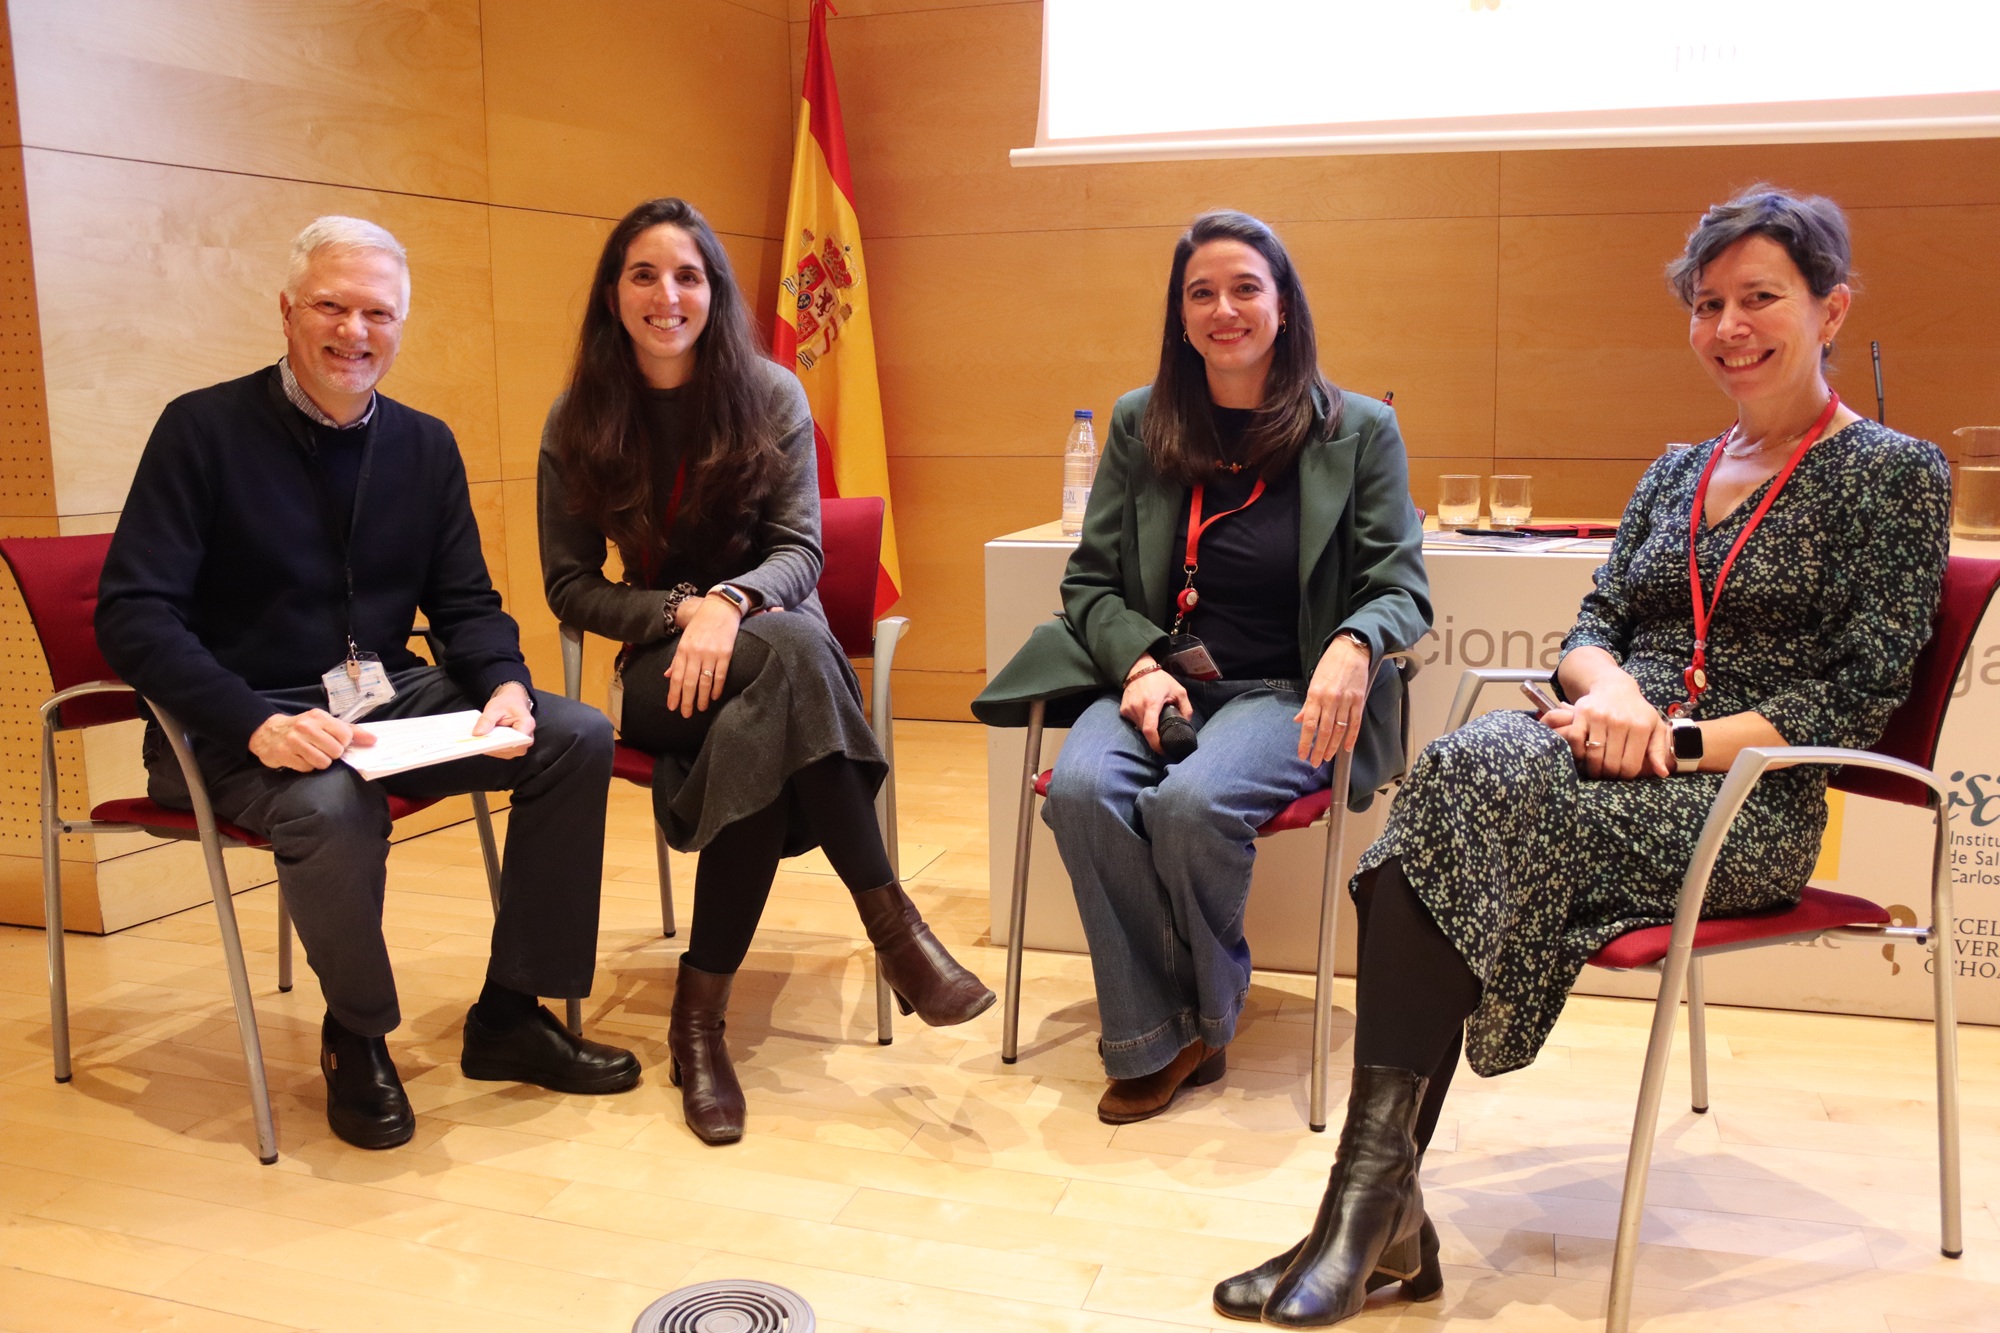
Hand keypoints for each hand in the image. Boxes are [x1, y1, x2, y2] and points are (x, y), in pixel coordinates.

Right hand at [248, 709, 374, 771]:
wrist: (269, 733)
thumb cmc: (303, 729)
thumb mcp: (326, 724)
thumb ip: (351, 731)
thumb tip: (374, 740)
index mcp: (319, 717)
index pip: (346, 735)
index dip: (344, 743)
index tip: (336, 742)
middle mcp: (306, 727)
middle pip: (335, 751)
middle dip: (332, 754)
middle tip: (322, 749)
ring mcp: (293, 741)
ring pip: (322, 762)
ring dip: (320, 762)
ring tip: (311, 754)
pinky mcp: (284, 754)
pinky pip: (307, 768)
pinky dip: (306, 766)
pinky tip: (300, 758)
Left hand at [472, 682, 535, 757]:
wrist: (513, 703)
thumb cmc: (508, 704)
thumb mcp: (495, 707)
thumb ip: (487, 720)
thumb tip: (477, 734)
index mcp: (527, 725)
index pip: (516, 740)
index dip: (500, 743)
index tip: (486, 742)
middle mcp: (527, 739)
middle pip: (508, 748)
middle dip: (492, 745)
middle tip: (477, 740)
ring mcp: (520, 747)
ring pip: (503, 752)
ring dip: (490, 747)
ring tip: (479, 739)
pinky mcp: (513, 750)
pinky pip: (500, 752)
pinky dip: (490, 747)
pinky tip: (484, 741)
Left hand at [666, 593, 742, 716]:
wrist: (719, 609)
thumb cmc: (700, 626)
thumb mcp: (685, 640)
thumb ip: (677, 659)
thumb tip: (669, 676)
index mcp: (683, 650)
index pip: (677, 677)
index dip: (674, 693)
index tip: (672, 707)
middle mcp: (695, 653)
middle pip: (690, 682)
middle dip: (687, 700)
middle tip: (686, 714)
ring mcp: (711, 654)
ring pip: (704, 682)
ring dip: (701, 698)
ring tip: (700, 709)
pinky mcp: (725, 654)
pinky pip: (720, 675)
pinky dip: (716, 688)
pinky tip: (713, 697)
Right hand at [1118, 657, 1190, 755]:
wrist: (1139, 669)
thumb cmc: (1161, 680)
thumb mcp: (1179, 691)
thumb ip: (1186, 708)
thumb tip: (1187, 724)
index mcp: (1152, 703)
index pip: (1150, 730)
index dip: (1156, 744)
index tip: (1163, 750)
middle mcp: (1138, 707)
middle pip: (1146, 731)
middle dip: (1155, 735)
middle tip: (1163, 731)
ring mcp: (1128, 709)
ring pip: (1139, 728)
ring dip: (1148, 727)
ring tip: (1154, 716)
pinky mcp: (1123, 709)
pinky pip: (1133, 722)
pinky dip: (1140, 721)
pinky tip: (1144, 711)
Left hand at [1296, 634, 1369, 765]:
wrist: (1351, 650)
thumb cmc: (1330, 665)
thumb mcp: (1314, 682)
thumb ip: (1308, 704)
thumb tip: (1300, 721)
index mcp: (1315, 695)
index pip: (1309, 725)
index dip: (1305, 742)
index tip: (1302, 754)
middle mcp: (1330, 700)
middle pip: (1324, 731)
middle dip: (1319, 749)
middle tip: (1315, 762)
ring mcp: (1346, 701)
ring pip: (1339, 730)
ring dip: (1332, 747)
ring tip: (1327, 758)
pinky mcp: (1359, 700)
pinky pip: (1355, 723)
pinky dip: (1350, 737)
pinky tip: (1345, 748)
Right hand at [1540, 671, 1669, 779]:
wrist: (1615, 687)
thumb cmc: (1636, 711)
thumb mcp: (1654, 727)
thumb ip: (1658, 750)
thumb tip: (1663, 773)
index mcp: (1640, 727)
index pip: (1630, 766)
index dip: (1625, 775)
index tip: (1621, 774)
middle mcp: (1620, 721)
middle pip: (1611, 764)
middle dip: (1608, 774)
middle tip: (1606, 774)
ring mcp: (1600, 717)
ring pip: (1593, 756)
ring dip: (1592, 768)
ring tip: (1595, 769)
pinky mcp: (1582, 713)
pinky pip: (1576, 741)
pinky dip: (1577, 753)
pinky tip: (1583, 756)